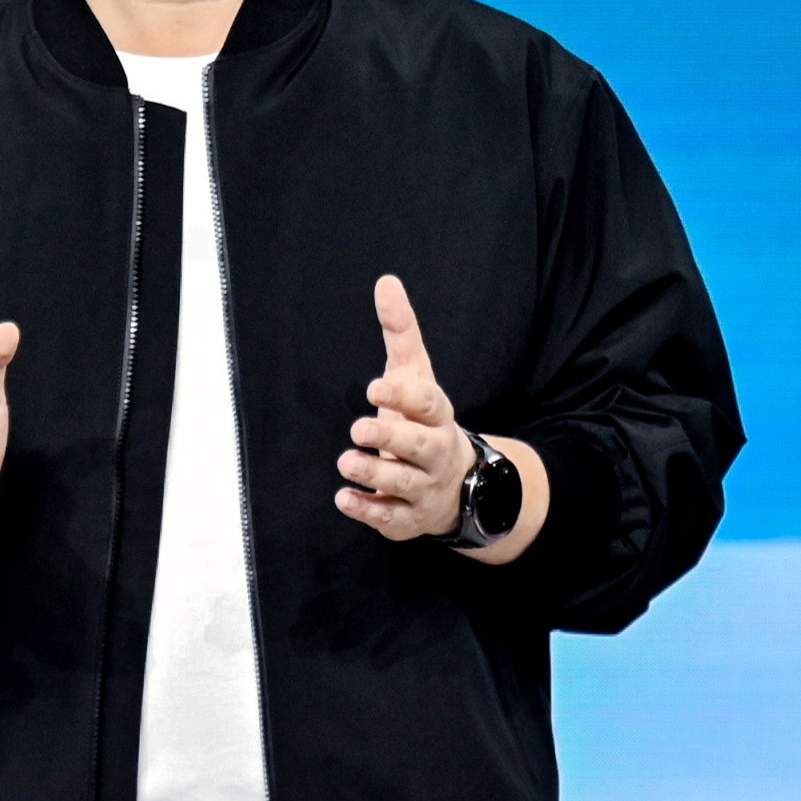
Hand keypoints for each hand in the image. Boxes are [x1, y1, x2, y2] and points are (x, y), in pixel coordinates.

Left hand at [335, 276, 545, 561]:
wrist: (456, 485)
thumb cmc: (423, 421)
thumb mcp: (415, 376)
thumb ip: (401, 332)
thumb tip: (386, 282)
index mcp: (437, 416)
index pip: (429, 404)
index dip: (405, 397)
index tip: (375, 387)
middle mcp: (436, 452)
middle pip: (421, 446)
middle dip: (391, 437)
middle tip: (358, 428)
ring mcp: (425, 488)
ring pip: (405, 484)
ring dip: (375, 474)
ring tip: (346, 462)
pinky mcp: (408, 518)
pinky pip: (391, 518)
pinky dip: (369, 510)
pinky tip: (345, 499)